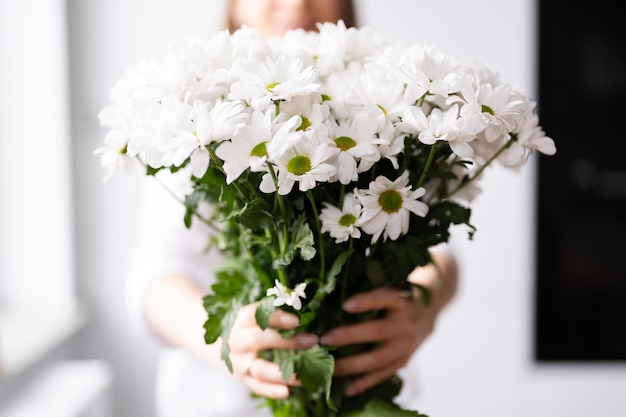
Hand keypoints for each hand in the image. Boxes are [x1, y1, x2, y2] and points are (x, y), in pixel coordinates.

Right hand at [227, 303, 317, 398]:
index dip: (277, 317)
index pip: (257, 314)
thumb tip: (309, 311)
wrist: (213, 345)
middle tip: (313, 340)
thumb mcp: (252, 315)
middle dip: (288, 341)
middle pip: (261, 339)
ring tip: (305, 371)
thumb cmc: (243, 326)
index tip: (297, 320)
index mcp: (242, 318)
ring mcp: (240, 362)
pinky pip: (257, 386)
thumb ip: (273, 313)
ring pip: (261, 368)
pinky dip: (271, 390)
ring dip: (284, 372)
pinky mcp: (243, 379)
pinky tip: (287, 392)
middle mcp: (239, 340)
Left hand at [319, 286, 434, 396]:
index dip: (367, 301)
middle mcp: (406, 323)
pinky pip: (383, 375)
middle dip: (350, 336)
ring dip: (352, 365)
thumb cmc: (396, 297)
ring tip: (329, 368)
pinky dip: (364, 383)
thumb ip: (368, 290)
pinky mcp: (403, 361)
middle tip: (325, 339)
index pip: (386, 298)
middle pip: (377, 331)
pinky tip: (346, 389)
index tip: (346, 304)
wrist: (428, 312)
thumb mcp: (389, 287)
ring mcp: (406, 345)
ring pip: (378, 358)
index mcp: (401, 301)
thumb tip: (328, 293)